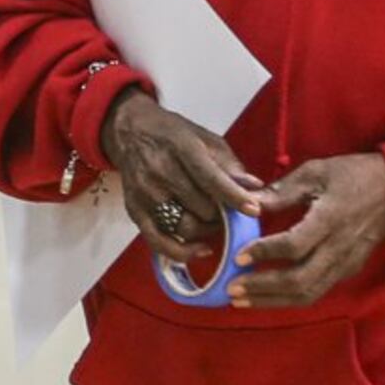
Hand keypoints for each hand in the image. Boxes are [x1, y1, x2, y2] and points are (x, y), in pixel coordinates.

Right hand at [100, 90, 264, 268]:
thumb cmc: (172, 134)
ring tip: (214, 222)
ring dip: (207, 231)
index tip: (253, 210)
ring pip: (184, 228)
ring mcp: (145, 194)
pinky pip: (158, 241)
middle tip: (230, 213)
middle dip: (222, 215)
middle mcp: (160, 172)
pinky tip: (199, 249)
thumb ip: (229, 165)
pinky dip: (181, 252)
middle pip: (201, 208)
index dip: (233, 197)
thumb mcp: (205, 138)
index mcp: (181, 148)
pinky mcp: (135, 211)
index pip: (210, 178)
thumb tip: (254, 187)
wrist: (130, 132)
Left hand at [232, 154, 384, 307]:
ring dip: (272, 301)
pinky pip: (317, 291)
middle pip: (299, 281)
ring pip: (308, 294)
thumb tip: (247, 203)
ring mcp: (346, 263)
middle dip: (262, 289)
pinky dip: (289, 298)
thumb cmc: (354, 175)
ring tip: (242, 300)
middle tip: (231, 289)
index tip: (238, 256)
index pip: (294, 245)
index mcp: (330, 219)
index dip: (264, 253)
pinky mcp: (349, 270)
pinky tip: (266, 296)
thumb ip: (281, 191)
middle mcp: (339, 247)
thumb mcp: (317, 172)